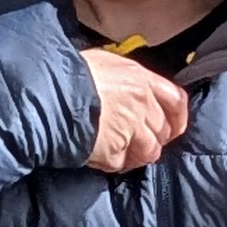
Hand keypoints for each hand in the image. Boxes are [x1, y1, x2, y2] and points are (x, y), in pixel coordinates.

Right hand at [80, 47, 190, 172]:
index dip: (178, 117)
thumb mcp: (102, 62)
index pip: (175, 100)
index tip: (175, 126)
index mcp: (139, 78)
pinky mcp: (113, 151)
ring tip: (121, 151)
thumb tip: (125, 87)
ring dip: (137, 154)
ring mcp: (129, 130)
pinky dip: (114, 163)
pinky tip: (102, 156)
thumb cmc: (69, 74)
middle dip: (153, 137)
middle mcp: (141, 104)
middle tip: (138, 140)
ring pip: (149, 151)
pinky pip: (122, 163)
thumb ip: (123, 77)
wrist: (48, 94)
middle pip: (163, 130)